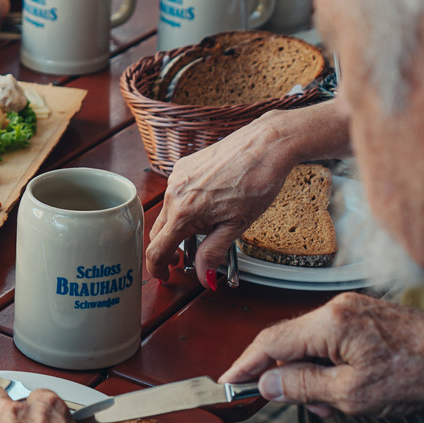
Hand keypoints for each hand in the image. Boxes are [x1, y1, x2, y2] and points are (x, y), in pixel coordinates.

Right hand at [147, 112, 297, 287]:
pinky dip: (184, 205)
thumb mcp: (237, 225)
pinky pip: (175, 194)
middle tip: (185, 258)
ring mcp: (176, 178)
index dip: (157, 268)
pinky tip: (209, 203)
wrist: (266, 145)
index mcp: (184, 213)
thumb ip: (213, 253)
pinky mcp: (182, 167)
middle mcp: (174, 194)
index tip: (164, 275)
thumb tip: (203, 276)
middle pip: (159, 233)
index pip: (157, 250)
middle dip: (169, 249)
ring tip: (208, 224)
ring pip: (167, 213)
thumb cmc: (257, 180)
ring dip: (179, 225)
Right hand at [220, 293, 423, 416]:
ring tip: (330, 402)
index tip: (229, 381)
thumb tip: (267, 384)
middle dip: (285, 376)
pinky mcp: (368, 317)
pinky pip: (332, 340)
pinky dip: (328, 365)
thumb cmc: (419, 375)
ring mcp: (354, 310)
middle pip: (288, 342)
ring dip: (309, 374)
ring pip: (311, 344)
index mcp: (330, 322)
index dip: (245, 364)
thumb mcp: (351, 394)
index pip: (270, 342)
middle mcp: (338, 308)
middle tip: (294, 404)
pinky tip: (343, 388)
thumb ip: (301, 387)